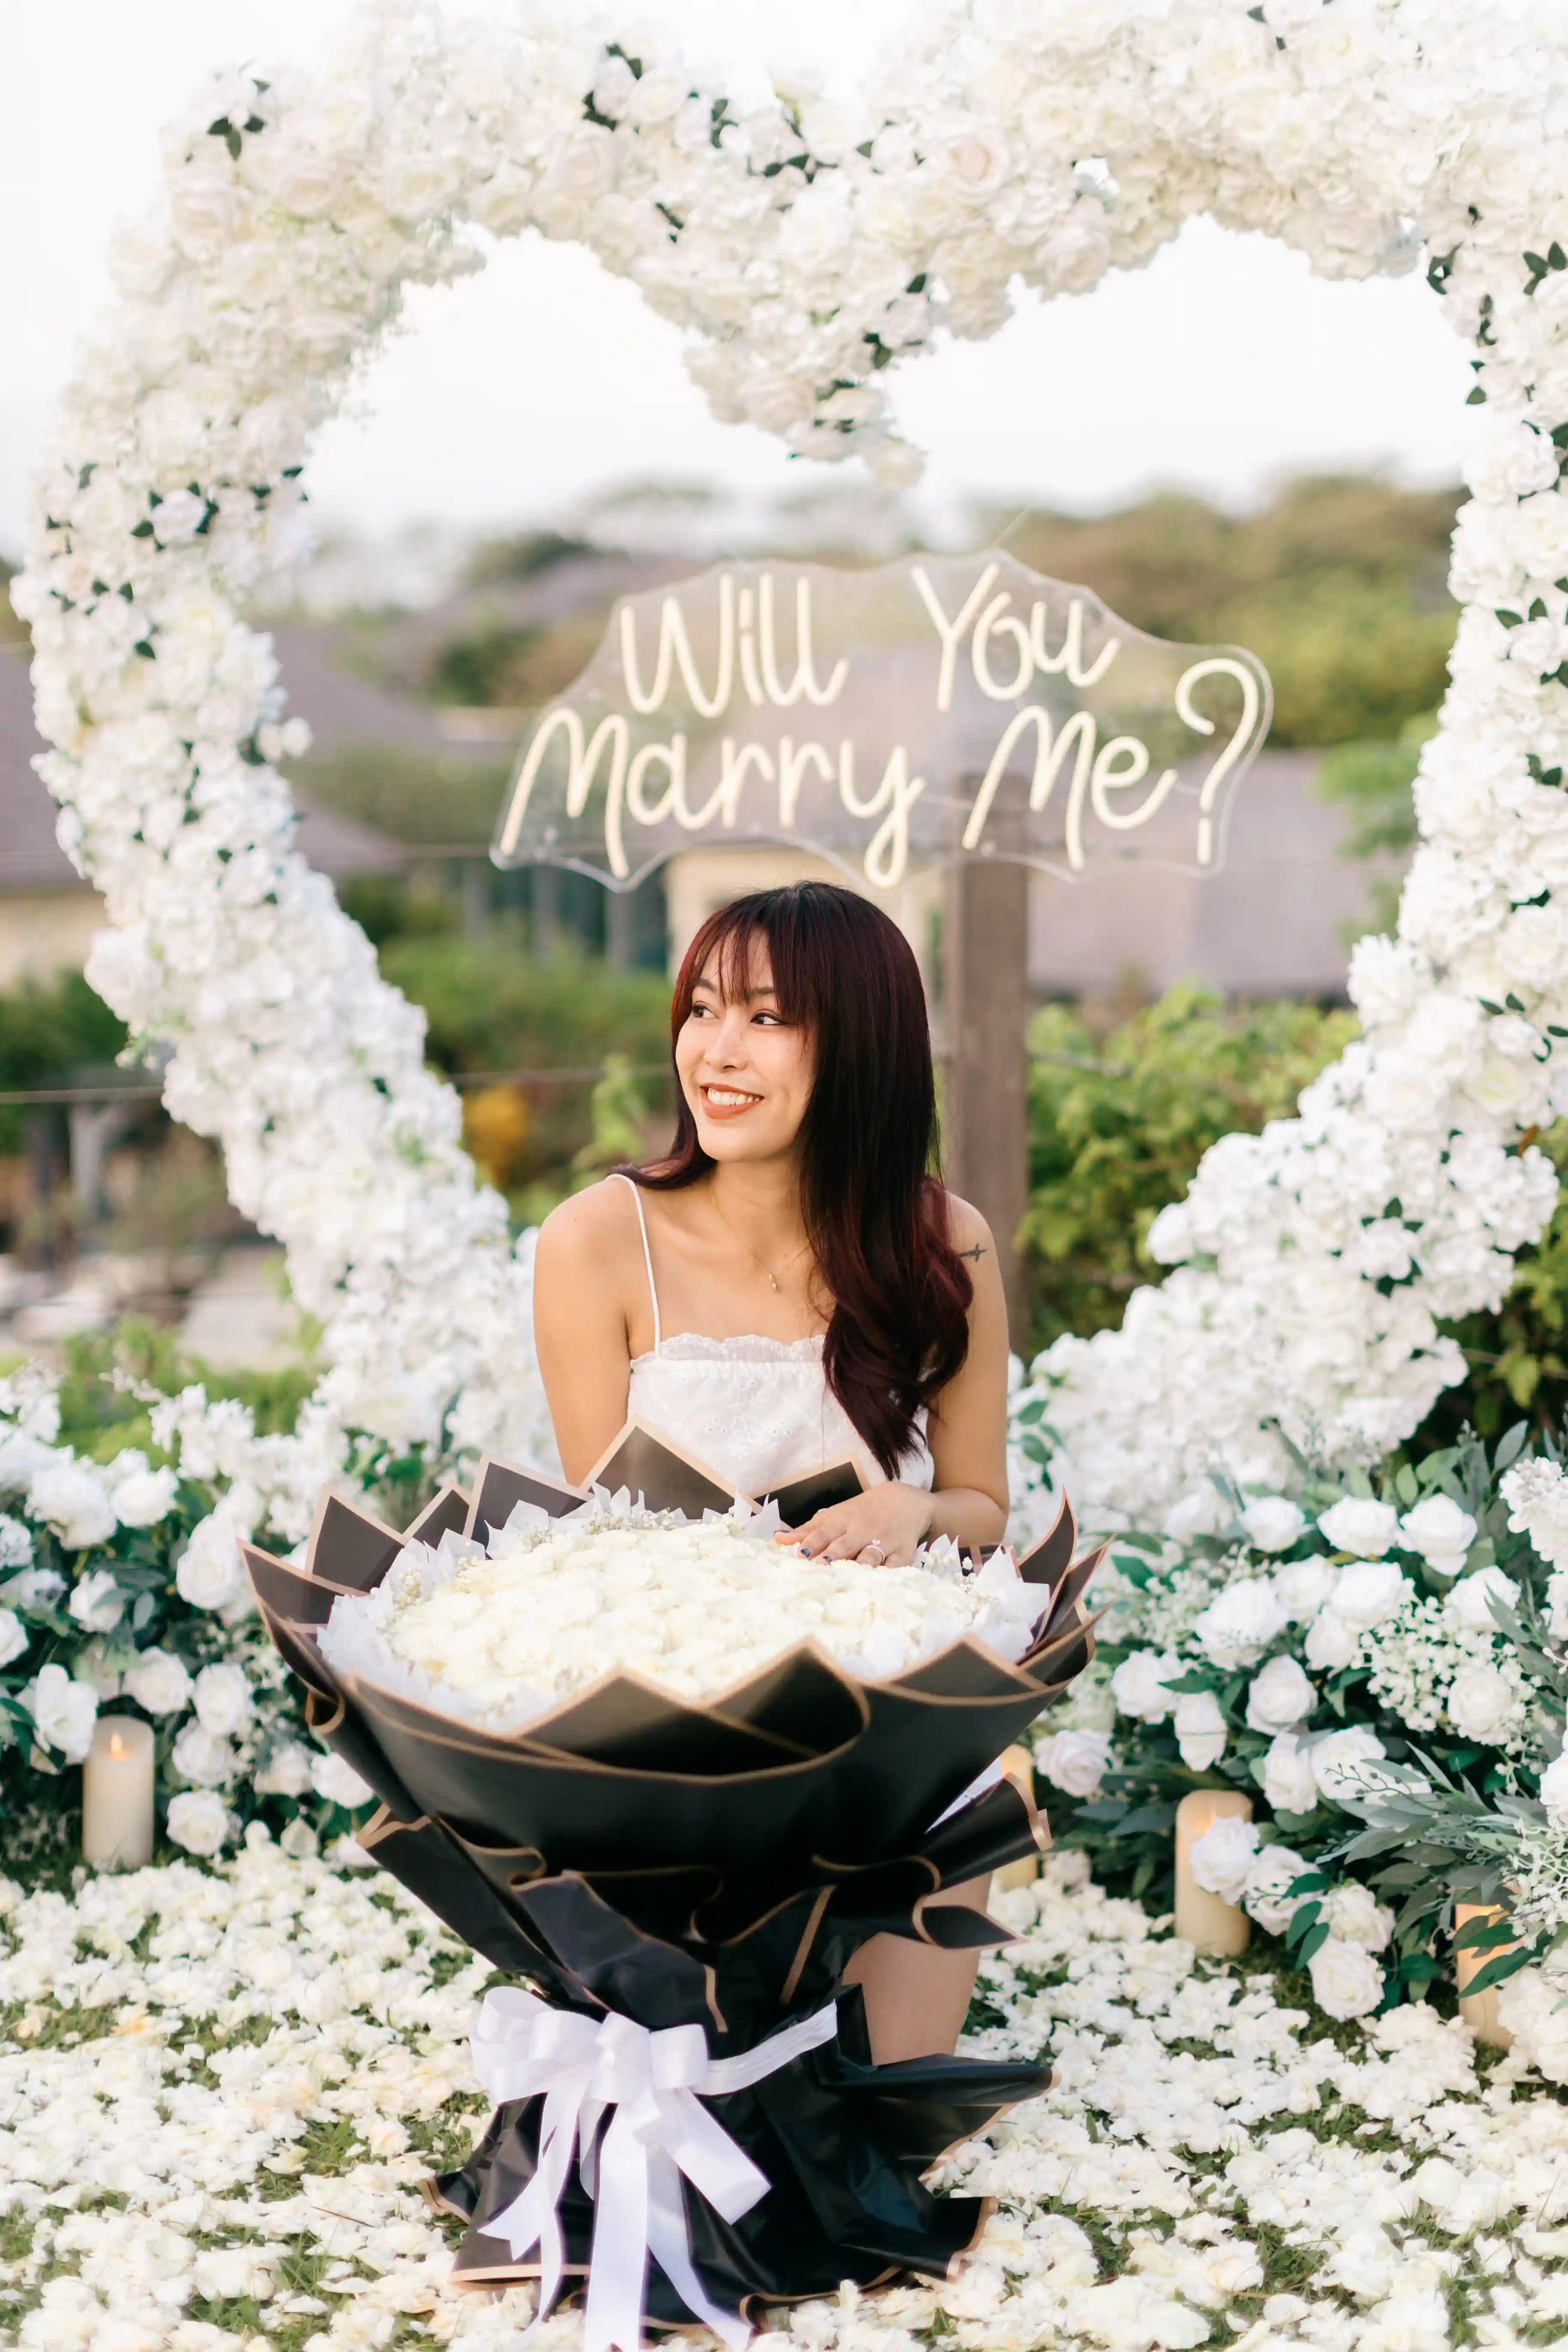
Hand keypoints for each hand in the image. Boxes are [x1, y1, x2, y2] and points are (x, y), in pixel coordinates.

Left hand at [775, 1481, 935, 1566]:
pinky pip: (896, 1565)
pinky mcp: (903, 1553)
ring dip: (860, 1565)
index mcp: (843, 1520)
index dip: (812, 1542)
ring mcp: (884, 1541)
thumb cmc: (861, 1512)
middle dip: (833, 1555)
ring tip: (850, 1576)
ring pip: (871, 1555)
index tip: (800, 1555)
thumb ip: (808, 1530)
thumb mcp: (835, 1515)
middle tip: (820, 1566)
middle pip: (846, 1544)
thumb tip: (778, 1539)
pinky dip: (889, 1573)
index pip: (824, 1531)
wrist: (904, 1500)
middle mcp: (863, 1530)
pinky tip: (881, 1582)